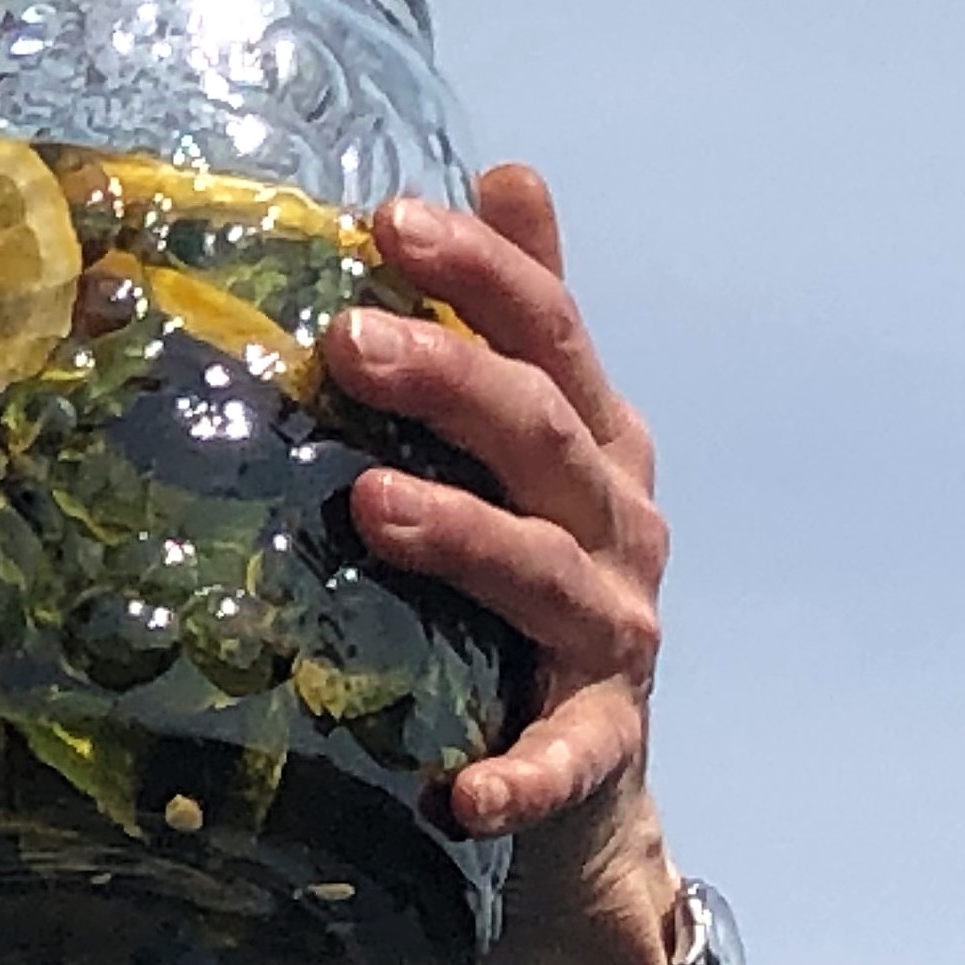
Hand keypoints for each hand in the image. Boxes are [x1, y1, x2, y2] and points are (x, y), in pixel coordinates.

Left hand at [321, 164, 683, 964]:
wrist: (585, 795)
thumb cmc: (524, 588)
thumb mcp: (531, 447)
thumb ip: (517, 320)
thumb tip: (504, 168)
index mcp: (593, 442)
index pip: (546, 334)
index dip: (481, 272)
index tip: (388, 218)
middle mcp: (617, 525)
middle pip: (542, 434)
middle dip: (451, 380)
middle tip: (347, 340)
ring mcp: (614, 636)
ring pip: (545, 573)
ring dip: (466, 537)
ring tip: (371, 508)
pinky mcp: (599, 747)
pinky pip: (561, 758)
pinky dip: (520, 775)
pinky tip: (463, 793)